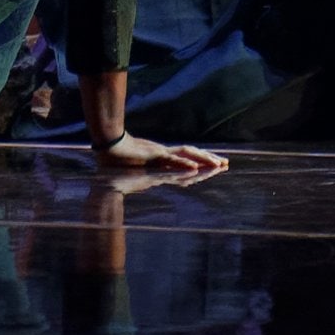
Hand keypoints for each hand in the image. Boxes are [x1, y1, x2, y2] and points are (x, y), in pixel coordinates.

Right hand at [94, 132, 226, 176]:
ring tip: (218, 164)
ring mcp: (159, 155)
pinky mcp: (152, 156)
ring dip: (203, 159)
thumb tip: (147, 183)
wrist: (107, 150)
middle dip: (210, 159)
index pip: (187, 161)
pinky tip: (195, 168)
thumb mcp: (136, 174)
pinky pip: (171, 160)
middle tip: (227, 163)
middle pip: (192, 156)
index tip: (215, 167)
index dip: (202, 164)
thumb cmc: (117, 161)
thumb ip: (143, 178)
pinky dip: (183, 164)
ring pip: (187, 155)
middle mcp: (164, 156)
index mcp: (162, 160)